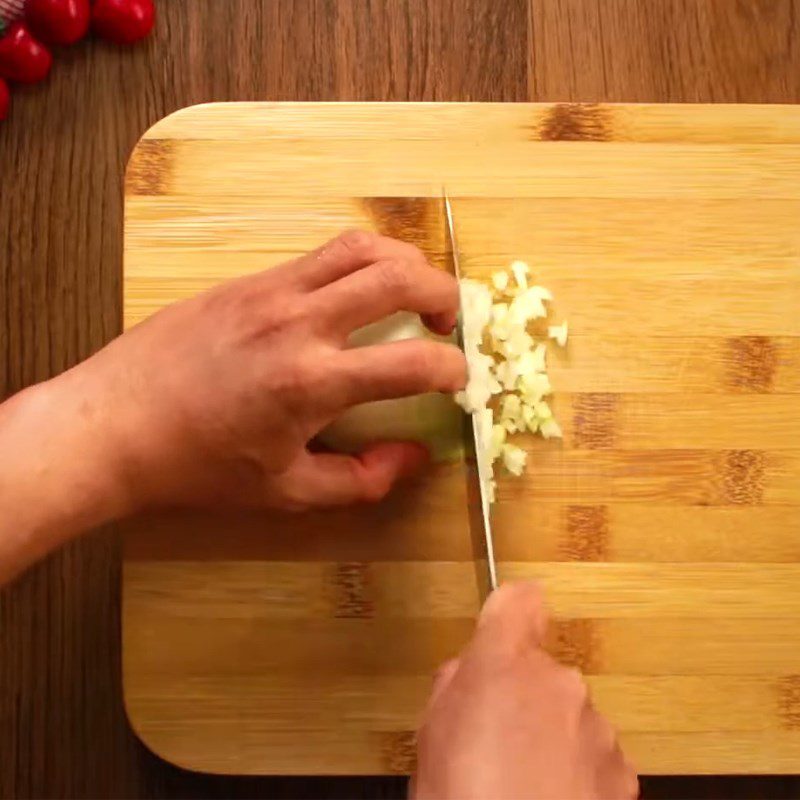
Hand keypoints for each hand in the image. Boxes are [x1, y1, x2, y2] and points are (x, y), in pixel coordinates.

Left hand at [61, 230, 465, 512]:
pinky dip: (356, 265)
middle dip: (444, 292)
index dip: (453, 370)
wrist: (114, 424)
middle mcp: (299, 323)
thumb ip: (362, 479)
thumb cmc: (197, 466)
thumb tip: (413, 457)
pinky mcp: (247, 281)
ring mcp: (271, 292)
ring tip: (411, 291)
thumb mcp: (286, 492)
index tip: (458, 381)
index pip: (413, 362)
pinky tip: (351, 296)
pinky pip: (318, 256)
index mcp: (313, 382)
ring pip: (359, 246)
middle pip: (398, 276)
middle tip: (449, 320)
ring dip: (403, 262)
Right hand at [414, 582, 638, 799]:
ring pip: (570, 715)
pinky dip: (577, 774)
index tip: (506, 631)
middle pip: (542, 671)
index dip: (513, 613)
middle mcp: (559, 683)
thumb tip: (475, 676)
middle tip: (495, 746)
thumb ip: (456, 686)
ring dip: (552, 738)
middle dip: (523, 698)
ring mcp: (597, 728)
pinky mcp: (622, 773)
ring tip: (524, 789)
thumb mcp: (430, 737)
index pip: (521, 601)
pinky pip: (594, 755)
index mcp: (504, 664)